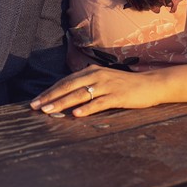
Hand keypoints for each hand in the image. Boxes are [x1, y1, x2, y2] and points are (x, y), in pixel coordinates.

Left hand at [29, 65, 164, 116]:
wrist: (151, 84)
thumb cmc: (125, 85)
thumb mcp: (104, 80)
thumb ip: (87, 84)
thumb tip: (68, 95)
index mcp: (92, 71)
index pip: (66, 81)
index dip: (50, 91)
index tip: (36, 101)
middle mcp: (97, 76)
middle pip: (69, 87)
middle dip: (51, 97)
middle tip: (36, 107)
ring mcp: (107, 85)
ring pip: (80, 94)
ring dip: (63, 103)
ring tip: (49, 111)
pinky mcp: (117, 96)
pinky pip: (99, 103)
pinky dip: (86, 108)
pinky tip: (76, 114)